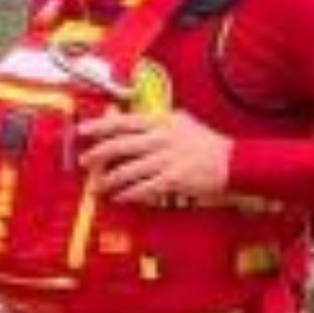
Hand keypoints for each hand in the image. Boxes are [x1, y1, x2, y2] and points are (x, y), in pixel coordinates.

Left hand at [73, 108, 234, 203]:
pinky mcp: (173, 179)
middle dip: (97, 155)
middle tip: (84, 161)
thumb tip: (122, 115)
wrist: (231, 161)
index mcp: (161, 122)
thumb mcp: (178, 122)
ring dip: (108, 180)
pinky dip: (128, 194)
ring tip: (97, 186)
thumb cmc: (203, 142)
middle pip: (119, 146)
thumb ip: (152, 120)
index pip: (123, 122)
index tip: (82, 130)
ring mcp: (166, 160)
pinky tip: (119, 197)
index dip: (99, 126)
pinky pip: (143, 188)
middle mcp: (161, 139)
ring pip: (127, 171)